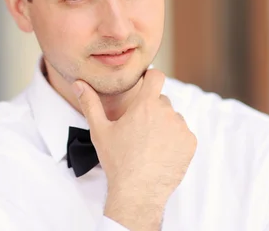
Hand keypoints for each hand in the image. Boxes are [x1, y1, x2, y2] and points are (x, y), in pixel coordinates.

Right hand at [73, 69, 196, 229]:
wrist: (138, 192)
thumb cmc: (117, 161)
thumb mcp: (100, 130)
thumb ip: (90, 103)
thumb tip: (78, 84)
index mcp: (145, 105)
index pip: (156, 75)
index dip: (151, 77)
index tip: (146, 84)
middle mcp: (167, 113)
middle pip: (161, 101)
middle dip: (152, 110)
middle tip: (139, 129)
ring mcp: (181, 128)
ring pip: (173, 118)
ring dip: (164, 125)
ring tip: (149, 145)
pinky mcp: (190, 143)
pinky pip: (183, 134)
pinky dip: (174, 140)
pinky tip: (160, 153)